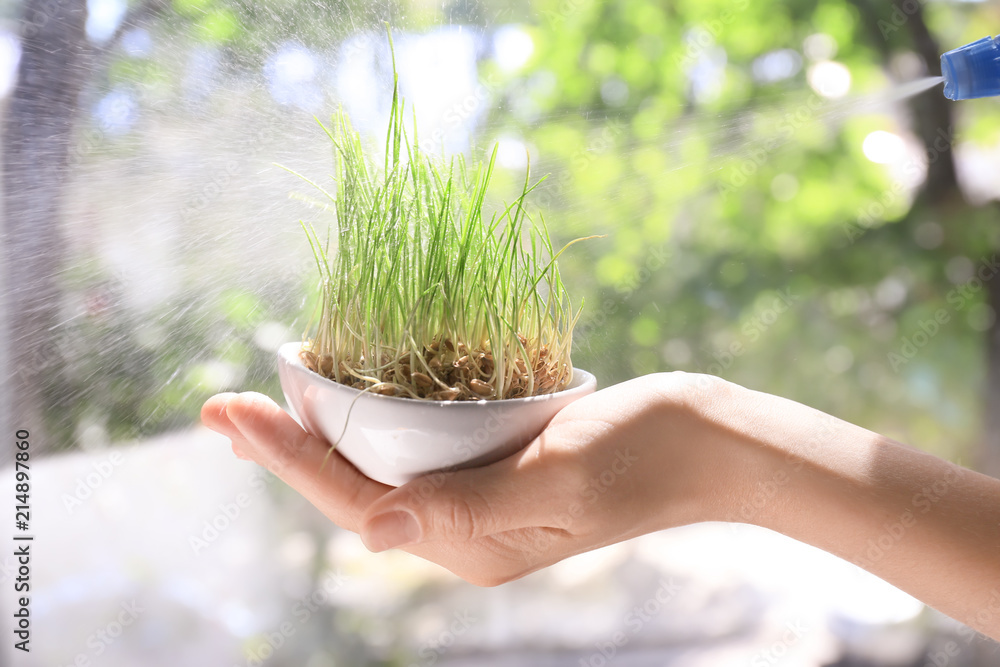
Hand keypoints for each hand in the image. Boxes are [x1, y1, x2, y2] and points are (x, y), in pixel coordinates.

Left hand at [200, 373, 745, 585]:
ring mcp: (481, 493)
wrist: (703, 439)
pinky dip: (380, 412)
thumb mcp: (558, 481)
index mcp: (470, 544)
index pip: (357, 502)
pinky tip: (357, 384)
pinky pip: (423, 441)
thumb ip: (469, 508)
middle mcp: (466, 526)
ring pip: (384, 462)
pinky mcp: (499, 459)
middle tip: (221, 406)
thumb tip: (374, 531)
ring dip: (326, 427)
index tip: (229, 412)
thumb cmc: (642, 456)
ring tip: (271, 392)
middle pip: (356, 485)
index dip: (287, 458)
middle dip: (286, 446)